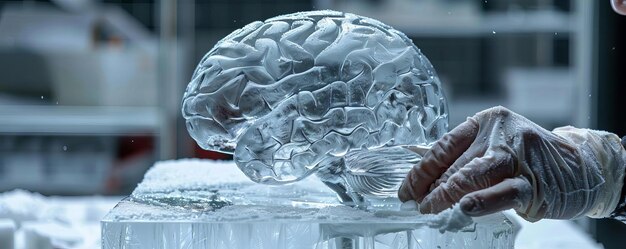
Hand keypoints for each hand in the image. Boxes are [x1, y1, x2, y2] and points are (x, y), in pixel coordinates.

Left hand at [398, 106, 625, 220]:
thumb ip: (463, 155)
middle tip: (416, 204)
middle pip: (454, 164)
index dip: (420, 171)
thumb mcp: (494, 144)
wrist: (579, 166)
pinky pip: (502, 193)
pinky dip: (481, 201)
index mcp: (484, 122)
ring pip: (472, 176)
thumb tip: (422, 174)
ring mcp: (516, 157)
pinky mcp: (532, 182)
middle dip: (430, 187)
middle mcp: (499, 135)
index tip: (406, 190)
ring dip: (446, 195)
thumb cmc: (527, 157)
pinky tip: (465, 207)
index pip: (442, 146)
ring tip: (429, 208)